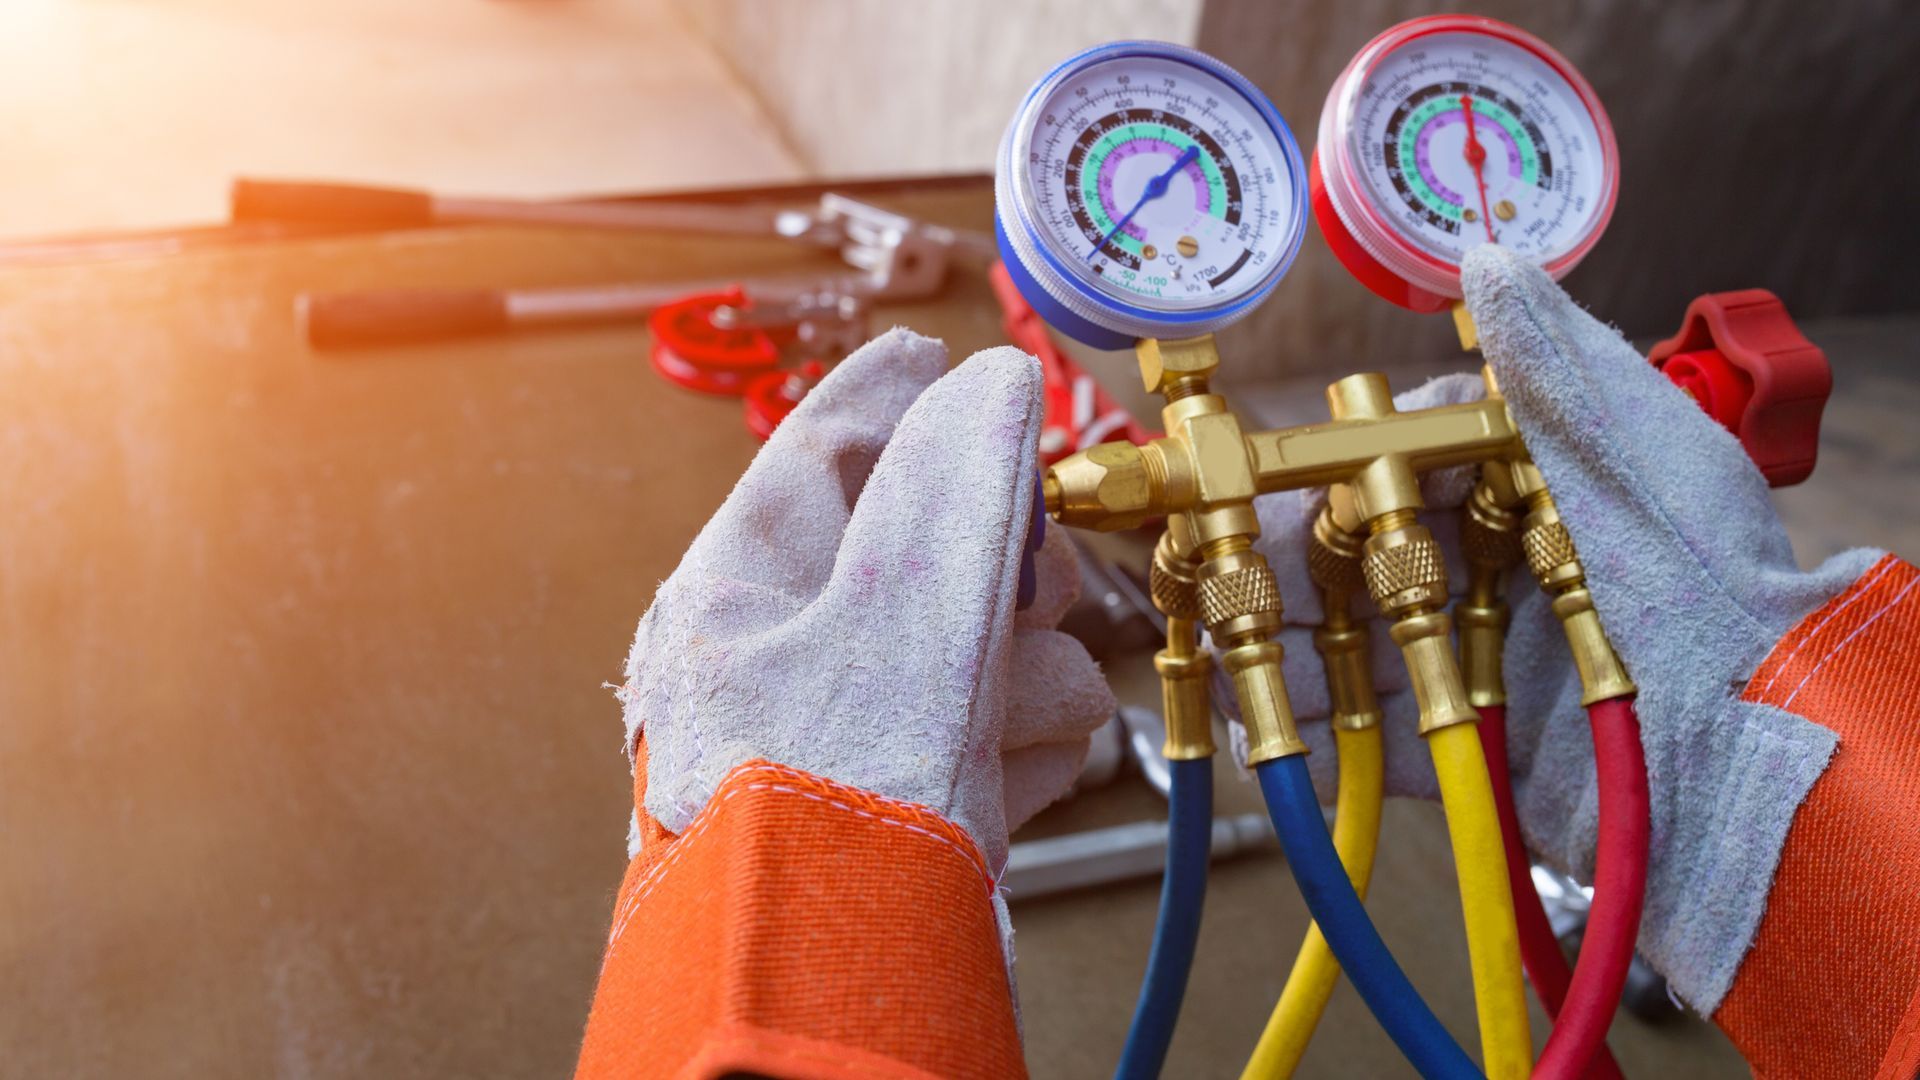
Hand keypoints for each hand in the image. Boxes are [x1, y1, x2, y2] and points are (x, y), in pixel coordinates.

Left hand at [622, 329, 1114, 873]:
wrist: (835, 996)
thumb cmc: (813, 824)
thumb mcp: (896, 618)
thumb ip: (957, 489)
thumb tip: (988, 389)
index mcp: (739, 591)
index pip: (819, 450)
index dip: (890, 392)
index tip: (932, 353)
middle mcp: (782, 656)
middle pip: (920, 545)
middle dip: (996, 561)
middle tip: (1028, 568)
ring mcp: (845, 731)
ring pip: (973, 642)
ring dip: (1019, 672)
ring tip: (1010, 713)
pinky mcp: (902, 798)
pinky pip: (988, 732)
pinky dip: (1013, 751)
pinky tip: (1002, 780)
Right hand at [1240, 245, 1877, 1013]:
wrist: (1743, 737)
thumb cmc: (1701, 575)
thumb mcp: (1638, 438)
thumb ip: (1553, 356)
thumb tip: (1484, 257)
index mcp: (1521, 491)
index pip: (1399, 456)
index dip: (1330, 454)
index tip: (1260, 454)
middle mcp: (1488, 568)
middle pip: (1353, 548)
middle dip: (1272, 544)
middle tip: (1202, 544)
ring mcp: (1467, 658)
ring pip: (1344, 635)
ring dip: (1273, 632)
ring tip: (1200, 627)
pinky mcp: (1460, 744)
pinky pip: (1365, 732)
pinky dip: (1304, 727)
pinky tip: (1239, 716)